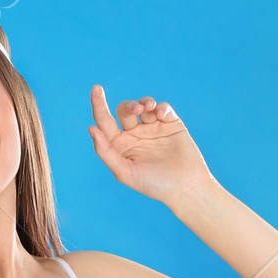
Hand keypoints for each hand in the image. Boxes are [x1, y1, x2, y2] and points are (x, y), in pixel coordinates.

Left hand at [88, 86, 213, 205]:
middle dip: (128, 106)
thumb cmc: (154, 184)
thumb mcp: (125, 172)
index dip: (98, 105)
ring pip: (143, 105)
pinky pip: (163, 108)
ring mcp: (153, 128)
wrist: (186, 188)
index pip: (104, 121)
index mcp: (120, 145)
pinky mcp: (171, 124)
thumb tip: (91, 128)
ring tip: (148, 107)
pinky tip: (160, 114)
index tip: (96, 89)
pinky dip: (161, 107)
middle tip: (136, 110)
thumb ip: (106, 151)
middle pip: (124, 110)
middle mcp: (134, 134)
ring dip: (144, 102)